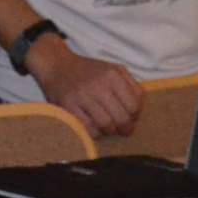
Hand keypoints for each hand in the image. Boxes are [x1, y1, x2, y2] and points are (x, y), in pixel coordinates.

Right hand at [28, 39, 143, 138]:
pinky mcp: (68, 106)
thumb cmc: (89, 70)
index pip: (134, 105)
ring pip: (106, 125)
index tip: (131, 119)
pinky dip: (96, 133)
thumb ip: (130, 84)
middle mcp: (98, 84)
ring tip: (108, 128)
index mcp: (112, 74)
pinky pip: (89, 129)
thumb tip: (140, 106)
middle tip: (123, 130)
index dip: (135, 116)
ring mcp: (82, 96)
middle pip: (122, 118)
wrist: (57, 64)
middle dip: (125, 128)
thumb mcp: (112, 68)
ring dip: (110, 131)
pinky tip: (95, 127)